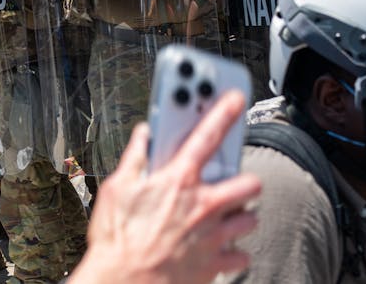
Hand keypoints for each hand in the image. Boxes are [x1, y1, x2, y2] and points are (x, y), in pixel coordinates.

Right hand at [70, 92, 260, 283]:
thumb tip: (143, 136)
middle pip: (248, 183)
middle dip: (243, 181)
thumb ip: (135, 158)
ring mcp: (213, 236)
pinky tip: (219, 249)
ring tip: (221, 217)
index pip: (208, 136)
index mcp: (178, 181)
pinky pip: (241, 256)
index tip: (235, 100)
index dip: (223, 112)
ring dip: (239, 217)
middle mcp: (203, 206)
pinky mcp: (215, 265)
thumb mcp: (116, 190)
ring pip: (249, 220)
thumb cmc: (116, 241)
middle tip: (228, 183)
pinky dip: (233, 253)